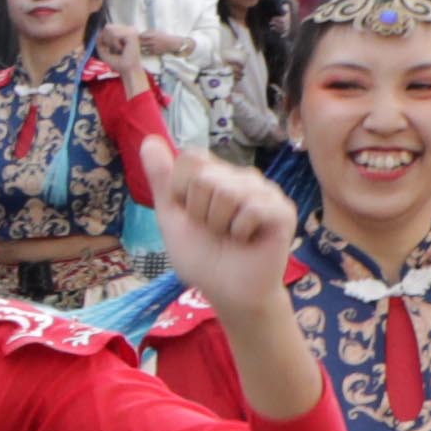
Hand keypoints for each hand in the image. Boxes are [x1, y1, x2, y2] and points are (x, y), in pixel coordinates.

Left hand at [142, 137, 300, 320]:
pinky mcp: (282, 210)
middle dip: (199, 211)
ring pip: (225, 191)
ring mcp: (265, 191)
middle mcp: (242, 177)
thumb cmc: (203, 256)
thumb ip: (162, 180)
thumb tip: (148, 139)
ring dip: (219, 224)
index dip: (182, 193)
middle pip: (205, 176)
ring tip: (230, 235)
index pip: (190, 158)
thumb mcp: (172, 217)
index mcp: (217, 174)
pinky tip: (247, 240)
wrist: (228, 292)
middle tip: (214, 229)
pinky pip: (251, 208)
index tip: (192, 216)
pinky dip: (240, 231)